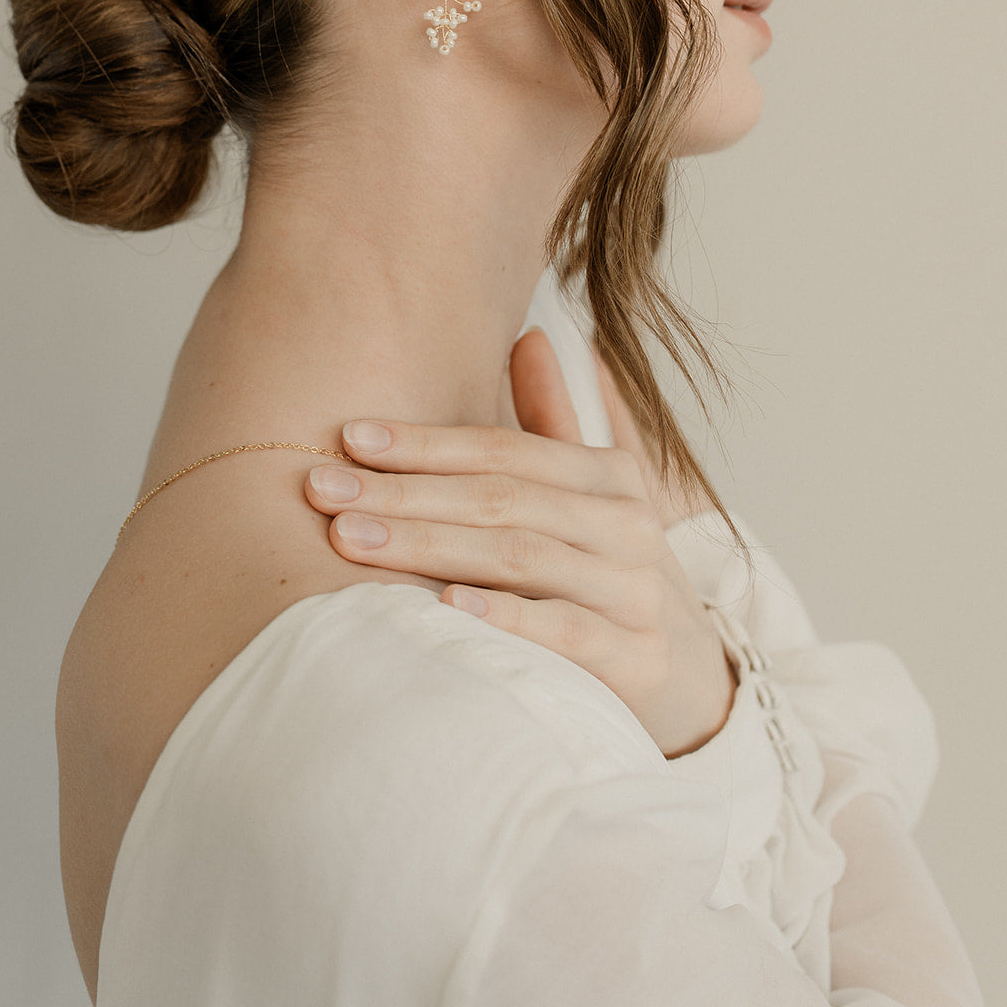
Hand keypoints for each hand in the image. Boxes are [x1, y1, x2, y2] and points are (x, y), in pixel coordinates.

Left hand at [303, 328, 736, 757]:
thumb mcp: (592, 495)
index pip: (503, 450)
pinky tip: (446, 608)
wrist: (692, 680)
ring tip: (354, 540)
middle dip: (404, 492)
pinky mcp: (636, 657)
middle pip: (500, 499)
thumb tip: (531, 335)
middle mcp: (625, 524)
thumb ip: (554, 419)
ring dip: (428, 546)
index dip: (424, 441)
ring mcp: (634, 591)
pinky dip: (506, 617)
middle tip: (323, 490)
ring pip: (520, 558)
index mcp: (608, 476)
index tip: (348, 438)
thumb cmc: (613, 575)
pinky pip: (564, 631)